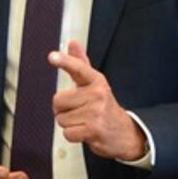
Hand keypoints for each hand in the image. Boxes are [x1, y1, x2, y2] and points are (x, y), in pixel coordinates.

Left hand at [50, 41, 146, 160]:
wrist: (125, 132)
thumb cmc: (104, 107)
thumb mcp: (94, 84)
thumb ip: (80, 64)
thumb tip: (72, 43)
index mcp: (96, 81)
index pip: (78, 68)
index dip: (65, 62)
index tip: (52, 56)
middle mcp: (97, 94)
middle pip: (58, 101)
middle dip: (63, 109)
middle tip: (79, 111)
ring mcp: (96, 112)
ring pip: (61, 118)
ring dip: (69, 123)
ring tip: (84, 121)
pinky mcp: (93, 129)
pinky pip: (67, 132)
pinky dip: (72, 135)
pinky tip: (85, 131)